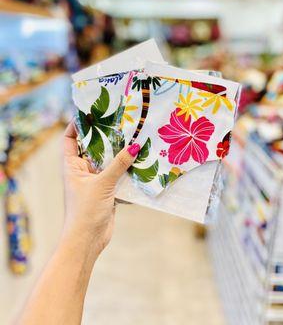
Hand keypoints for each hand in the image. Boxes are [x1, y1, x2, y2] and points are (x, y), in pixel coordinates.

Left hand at [63, 122, 139, 259]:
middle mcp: (83, 171)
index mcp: (72, 165)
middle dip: (106, 137)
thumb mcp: (102, 184)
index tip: (91, 112)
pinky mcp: (107, 191)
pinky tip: (141, 163)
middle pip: (93, 148)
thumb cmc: (85, 210)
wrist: (88, 240)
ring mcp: (95, 181)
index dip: (77, 125)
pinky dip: (127, 171)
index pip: (70, 139)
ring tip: (135, 139)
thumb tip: (135, 146)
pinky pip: (118, 176)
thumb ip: (119, 165)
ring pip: (108, 162)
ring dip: (120, 155)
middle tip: (122, 123)